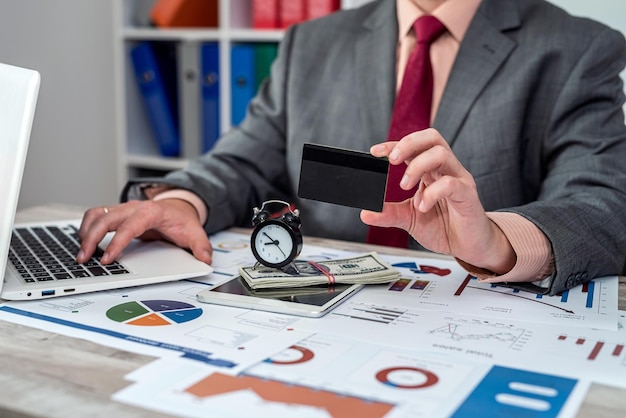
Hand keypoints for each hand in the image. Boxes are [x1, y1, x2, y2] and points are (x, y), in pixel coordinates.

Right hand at [77, 199, 212, 264]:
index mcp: (152, 212)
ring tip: (81, 254)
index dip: (117, 242)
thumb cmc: (182, 220)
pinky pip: (95, 216)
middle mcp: (134, 207)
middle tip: (85, 259)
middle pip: (106, 219)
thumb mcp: (196, 233)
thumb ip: (201, 247)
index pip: (130, 226)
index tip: (109, 259)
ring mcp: (123, 209)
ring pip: (96, 215)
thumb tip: (205, 259)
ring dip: (85, 232)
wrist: (179, 206)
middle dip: (92, 238)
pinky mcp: (116, 213)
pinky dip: (86, 228)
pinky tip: (84, 244)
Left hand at [360, 128, 514, 273]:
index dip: (394, 144)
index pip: (414, 146)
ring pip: (441, 154)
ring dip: (417, 167)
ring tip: (405, 187)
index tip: (375, 152)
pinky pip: (451, 184)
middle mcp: (446, 170)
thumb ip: (389, 214)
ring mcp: (459, 179)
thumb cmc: (444, 227)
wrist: (468, 247)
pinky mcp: (468, 195)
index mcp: (431, 170)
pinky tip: (423, 206)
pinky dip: (432, 193)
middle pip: (431, 138)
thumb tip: (365, 213)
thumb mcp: (409, 219)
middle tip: (392, 160)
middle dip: (408, 144)